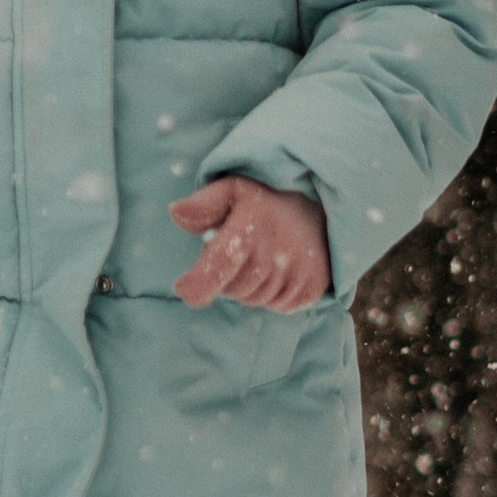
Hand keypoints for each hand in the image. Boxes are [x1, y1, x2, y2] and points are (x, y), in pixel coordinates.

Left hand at [170, 176, 330, 312]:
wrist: (321, 207)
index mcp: (252, 227)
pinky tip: (277, 271)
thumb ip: (202, 204)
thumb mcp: (232, 190)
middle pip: (233, 290)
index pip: (218, 265)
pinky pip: (279, 306)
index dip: (197, 284)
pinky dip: (272, 295)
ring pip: (255, 300)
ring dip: (249, 287)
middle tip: (236, 255)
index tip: (182, 288)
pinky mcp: (314, 287)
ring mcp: (299, 272)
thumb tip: (175, 212)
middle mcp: (278, 252)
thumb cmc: (265, 201)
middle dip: (225, 278)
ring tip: (258, 260)